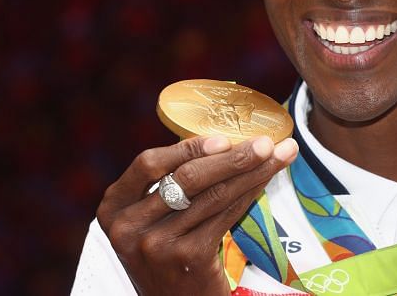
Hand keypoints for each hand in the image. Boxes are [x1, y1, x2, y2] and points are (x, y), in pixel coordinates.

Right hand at [97, 135, 297, 294]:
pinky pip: (227, 215)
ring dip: (253, 171)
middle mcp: (129, 227)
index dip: (188, 147)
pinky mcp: (188, 258)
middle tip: (267, 141)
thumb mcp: (151, 221)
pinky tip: (267, 181)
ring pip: (214, 195)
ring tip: (281, 154)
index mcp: (115, 207)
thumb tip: (221, 140)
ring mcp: (157, 245)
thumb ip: (168, 184)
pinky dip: (251, 193)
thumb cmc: (167, 253)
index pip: (148, 164)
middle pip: (188, 178)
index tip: (225, 137)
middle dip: (233, 156)